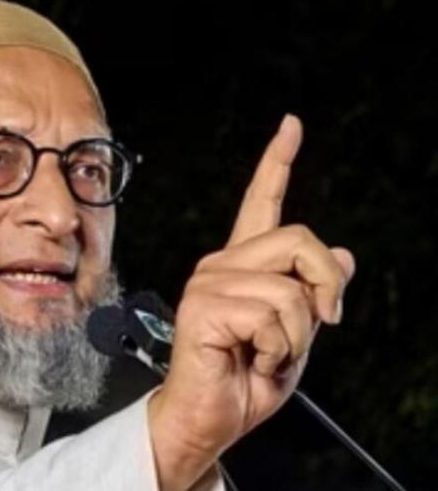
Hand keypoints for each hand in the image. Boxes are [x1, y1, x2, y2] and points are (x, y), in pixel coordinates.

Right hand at [148, 115, 354, 489]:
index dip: (277, 162)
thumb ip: (314, 292)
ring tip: (269, 353)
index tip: (290, 126)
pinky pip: (270, 314)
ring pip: (289, 287)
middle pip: (299, 239)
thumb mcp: (299, 334)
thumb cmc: (245, 380)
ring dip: (297, 335)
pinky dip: (278, 349)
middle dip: (325, 288)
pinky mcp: (203, 306)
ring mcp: (208, 283)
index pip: (262, 203)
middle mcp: (221, 265)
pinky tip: (252, 358)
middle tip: (320, 324)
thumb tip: (342, 256)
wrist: (211, 418)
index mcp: (242, 265)